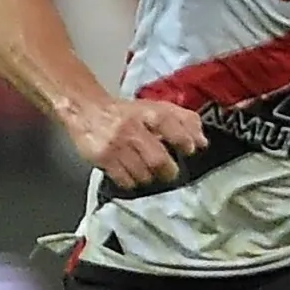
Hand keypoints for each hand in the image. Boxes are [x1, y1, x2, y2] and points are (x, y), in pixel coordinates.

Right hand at [64, 97, 207, 189]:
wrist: (86, 110)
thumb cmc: (127, 113)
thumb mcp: (156, 108)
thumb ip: (183, 121)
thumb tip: (202, 142)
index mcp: (150, 112)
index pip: (172, 125)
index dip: (185, 141)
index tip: (188, 150)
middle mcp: (134, 127)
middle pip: (158, 159)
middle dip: (168, 170)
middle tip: (168, 171)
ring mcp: (118, 144)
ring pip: (143, 173)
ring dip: (149, 176)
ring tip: (147, 171)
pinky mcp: (103, 158)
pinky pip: (125, 180)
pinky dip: (132, 181)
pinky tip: (131, 173)